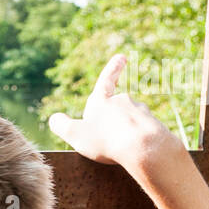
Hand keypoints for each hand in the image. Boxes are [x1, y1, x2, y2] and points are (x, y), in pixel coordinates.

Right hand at [48, 54, 181, 173]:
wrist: (144, 148)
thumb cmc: (106, 140)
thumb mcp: (75, 134)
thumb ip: (61, 125)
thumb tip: (55, 119)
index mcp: (102, 101)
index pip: (106, 80)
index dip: (112, 68)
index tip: (122, 57)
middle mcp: (123, 102)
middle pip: (116, 105)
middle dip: (112, 115)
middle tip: (106, 135)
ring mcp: (141, 112)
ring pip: (130, 118)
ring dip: (125, 128)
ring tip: (120, 147)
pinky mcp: (154, 125)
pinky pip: (143, 131)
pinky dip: (138, 138)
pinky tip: (135, 151)